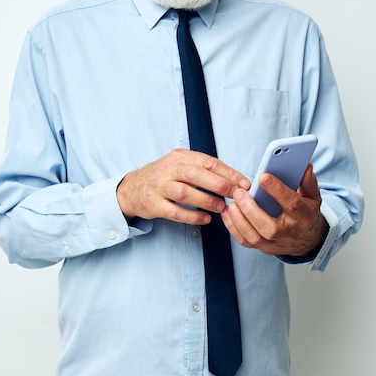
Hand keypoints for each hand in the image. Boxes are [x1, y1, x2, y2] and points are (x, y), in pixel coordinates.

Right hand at [117, 149, 249, 225]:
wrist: (132, 188)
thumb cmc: (163, 177)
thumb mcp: (180, 165)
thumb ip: (202, 169)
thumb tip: (233, 179)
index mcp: (179, 157)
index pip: (207, 161)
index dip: (228, 172)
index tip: (244, 182)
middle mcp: (168, 169)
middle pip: (196, 174)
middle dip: (219, 184)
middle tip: (236, 194)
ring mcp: (159, 186)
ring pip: (185, 192)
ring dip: (206, 200)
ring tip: (221, 208)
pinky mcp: (153, 204)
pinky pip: (175, 211)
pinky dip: (192, 216)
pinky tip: (205, 218)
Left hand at [221, 164, 327, 256]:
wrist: (307, 241)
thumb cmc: (306, 214)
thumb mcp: (312, 196)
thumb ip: (307, 181)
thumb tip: (305, 164)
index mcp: (303, 217)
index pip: (291, 204)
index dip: (277, 190)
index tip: (263, 176)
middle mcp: (288, 233)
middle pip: (269, 228)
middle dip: (251, 209)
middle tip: (239, 192)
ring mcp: (274, 243)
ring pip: (254, 236)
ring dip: (239, 219)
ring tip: (232, 202)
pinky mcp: (262, 247)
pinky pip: (244, 240)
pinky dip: (233, 226)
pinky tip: (228, 211)